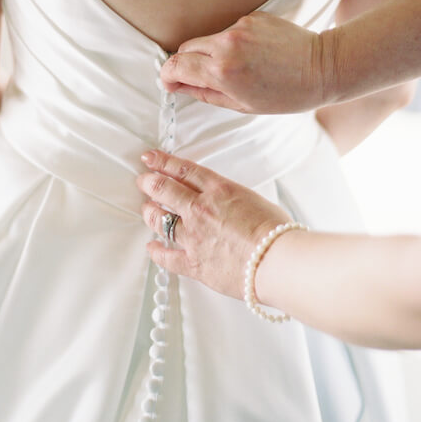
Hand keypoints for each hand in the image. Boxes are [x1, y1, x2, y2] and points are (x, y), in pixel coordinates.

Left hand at [137, 150, 289, 300]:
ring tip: (147, 209)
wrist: (277, 261)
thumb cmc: (276, 232)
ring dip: (150, 212)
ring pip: (160, 220)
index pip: (182, 170)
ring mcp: (193, 236)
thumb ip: (232, 198)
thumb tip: (226, 201)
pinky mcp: (193, 263)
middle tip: (143, 181)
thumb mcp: (254, 199)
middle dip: (149, 183)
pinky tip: (151, 247)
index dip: (162, 161)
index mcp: (218, 190)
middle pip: (164, 190)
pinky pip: (166, 256)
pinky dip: (156, 251)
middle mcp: (200, 209)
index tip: (150, 157)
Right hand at [160, 11, 325, 113]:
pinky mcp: (253, 17)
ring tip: (239, 68)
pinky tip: (254, 55)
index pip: (176, 64)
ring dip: (213, 53)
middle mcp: (227, 44)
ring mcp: (240, 27)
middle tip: (200, 78)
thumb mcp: (241, 104)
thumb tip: (179, 84)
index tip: (170, 82)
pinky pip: (230, 31)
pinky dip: (233, 43)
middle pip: (187, 48)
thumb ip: (204, 92)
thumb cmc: (286, 95)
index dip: (168, 75)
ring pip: (209, 39)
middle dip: (188, 63)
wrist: (322, 69)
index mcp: (222, 71)